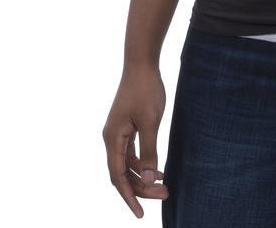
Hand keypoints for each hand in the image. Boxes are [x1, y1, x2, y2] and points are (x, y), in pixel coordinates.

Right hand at [103, 64, 169, 217]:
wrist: (142, 63)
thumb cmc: (146, 90)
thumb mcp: (150, 122)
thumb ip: (148, 151)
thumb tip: (147, 178)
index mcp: (113, 139)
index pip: (118, 177)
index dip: (129, 196)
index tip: (140, 213)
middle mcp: (111, 139)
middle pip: (123, 173)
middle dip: (141, 187)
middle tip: (164, 195)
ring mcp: (118, 133)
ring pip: (128, 164)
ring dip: (143, 176)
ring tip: (164, 185)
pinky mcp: (126, 127)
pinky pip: (132, 153)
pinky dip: (143, 163)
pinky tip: (157, 169)